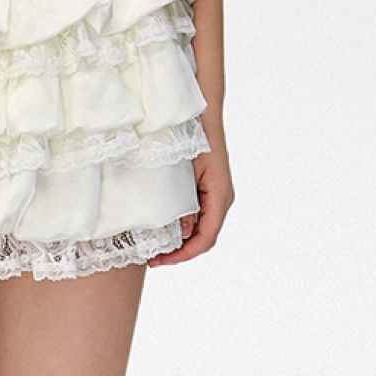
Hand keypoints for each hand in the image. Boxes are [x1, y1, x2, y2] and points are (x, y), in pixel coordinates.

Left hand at [148, 124, 233, 267]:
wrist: (202, 114)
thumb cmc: (193, 138)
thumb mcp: (182, 173)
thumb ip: (181, 205)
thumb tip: (180, 233)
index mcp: (219, 196)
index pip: (206, 239)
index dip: (184, 255)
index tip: (161, 261)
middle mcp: (222, 199)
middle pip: (204, 239)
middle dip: (179, 253)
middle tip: (153, 260)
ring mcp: (217, 196)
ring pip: (201, 230)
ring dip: (180, 243)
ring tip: (155, 250)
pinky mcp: (208, 192)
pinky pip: (199, 218)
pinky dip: (182, 230)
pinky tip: (164, 232)